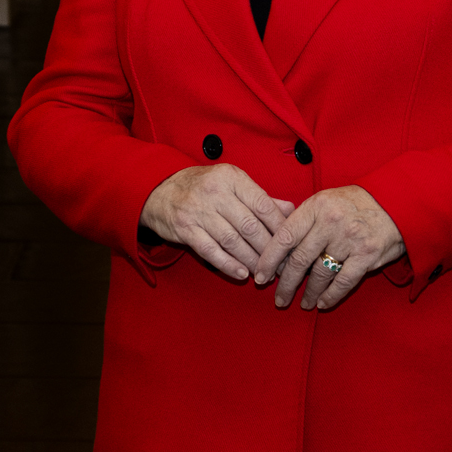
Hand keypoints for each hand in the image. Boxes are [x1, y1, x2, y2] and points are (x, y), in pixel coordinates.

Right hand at [140, 165, 293, 280]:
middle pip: (249, 225)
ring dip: (250, 260)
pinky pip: (210, 250)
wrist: (160, 190)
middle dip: (268, 249)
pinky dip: (228, 264)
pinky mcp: (184, 229)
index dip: (279, 227)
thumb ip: (260, 197)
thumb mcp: (231, 182)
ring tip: (264, 273)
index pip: (262, 204)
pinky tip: (241, 273)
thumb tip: (290, 210)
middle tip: (280, 265)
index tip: (291, 244)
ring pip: (232, 240)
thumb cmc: (202, 186)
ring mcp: (198, 210)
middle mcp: (215, 192)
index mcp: (231, 178)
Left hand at [255, 186, 404, 310]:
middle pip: (299, 260)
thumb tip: (275, 243)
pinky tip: (322, 303)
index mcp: (316, 207)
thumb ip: (302, 218)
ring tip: (303, 303)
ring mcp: (350, 239)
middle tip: (279, 299)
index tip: (260, 276)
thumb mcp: (325, 200)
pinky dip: (331, 296)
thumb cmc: (355, 203)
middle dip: (286, 284)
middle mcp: (331, 222)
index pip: (284, 236)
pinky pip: (343, 282)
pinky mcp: (367, 255)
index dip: (269, 259)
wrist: (396, 201)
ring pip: (320, 274)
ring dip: (308, 293)